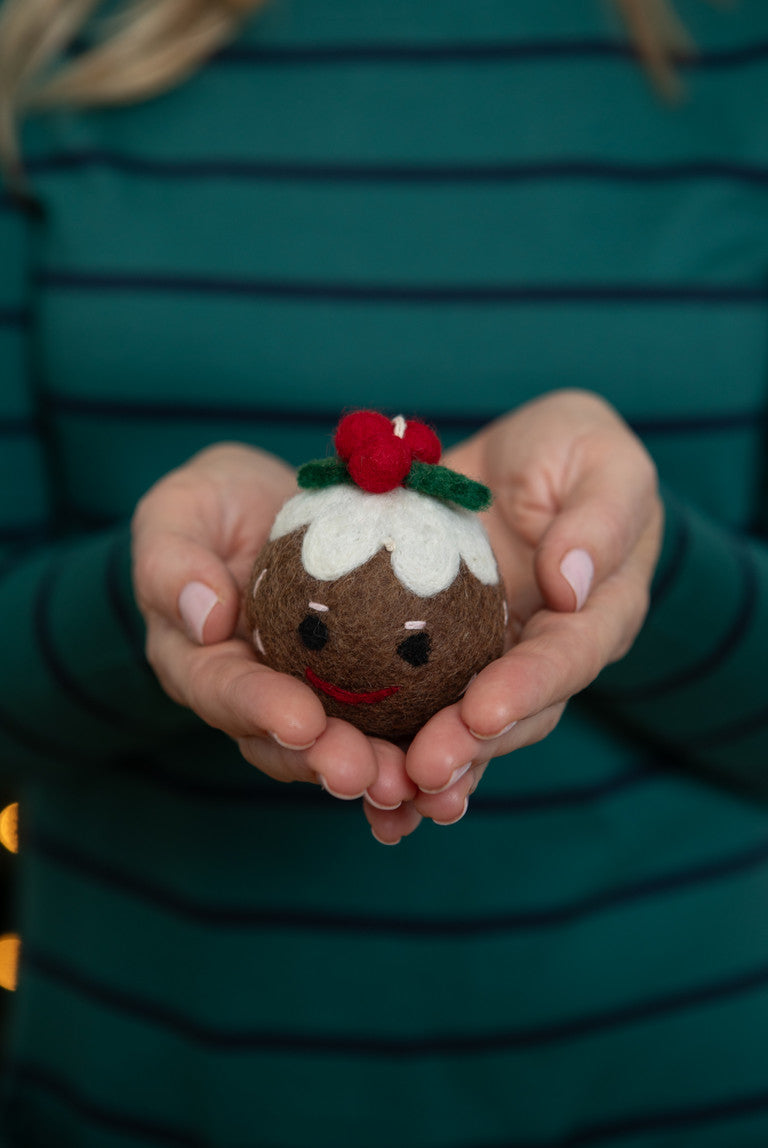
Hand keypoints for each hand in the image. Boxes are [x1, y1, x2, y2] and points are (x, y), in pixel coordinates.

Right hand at [132, 443, 415, 809]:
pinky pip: (385, 719)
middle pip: (284, 740)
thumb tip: (205, 617)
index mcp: (199, 660)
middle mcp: (252, 693)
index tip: (302, 722)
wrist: (267, 505)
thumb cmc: (213, 503)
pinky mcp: (356, 686)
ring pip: (338, 744)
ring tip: (416, 784)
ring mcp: (306, 695)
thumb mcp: (178, 511)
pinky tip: (458, 759)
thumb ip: (172, 563)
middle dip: (327, 762)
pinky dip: (415, 742)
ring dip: (376, 769)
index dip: (261, 711)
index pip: (224, 691)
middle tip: (370, 776)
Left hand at [394, 389, 663, 828]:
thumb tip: (570, 584)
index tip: (481, 711)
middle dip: (469, 747)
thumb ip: (601, 515)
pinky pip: (417, 706)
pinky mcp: (442, 661)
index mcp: (597, 613)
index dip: (528, 688)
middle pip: (514, 713)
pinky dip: (389, 745)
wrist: (517, 463)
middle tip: (420, 771)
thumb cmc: (571, 451)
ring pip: (464, 728)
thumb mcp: (603, 456)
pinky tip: (350, 780)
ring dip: (427, 765)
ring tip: (384, 796)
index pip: (568, 657)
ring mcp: (492, 664)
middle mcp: (546, 653)